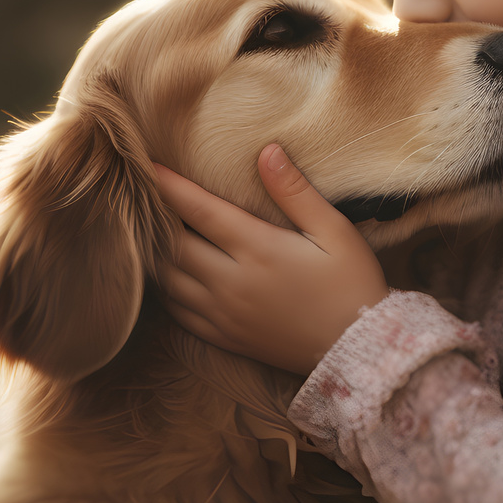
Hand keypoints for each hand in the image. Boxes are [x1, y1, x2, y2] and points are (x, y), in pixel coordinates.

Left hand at [155, 144, 388, 373]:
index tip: (147, 164)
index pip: (200, 211)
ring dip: (156, 253)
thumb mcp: (335, 230)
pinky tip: (170, 274)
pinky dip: (167, 289)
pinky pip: (179, 312)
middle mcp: (232, 283)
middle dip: (155, 217)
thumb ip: (296, 192)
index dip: (170, 186)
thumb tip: (267, 151)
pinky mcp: (225, 337)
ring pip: (169, 280)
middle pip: (173, 245)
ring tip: (151, 231)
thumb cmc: (351, 283)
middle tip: (144, 195)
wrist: (358, 351)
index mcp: (258, 250)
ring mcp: (224, 314)